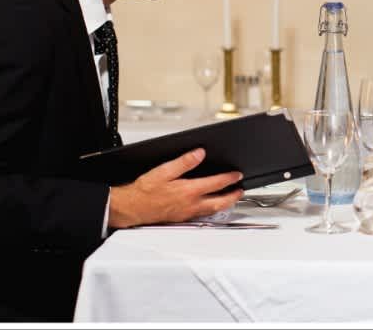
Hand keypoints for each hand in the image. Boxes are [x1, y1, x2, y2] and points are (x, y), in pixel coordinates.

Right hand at [108, 148, 243, 228]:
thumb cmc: (144, 191)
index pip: (216, 183)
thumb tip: (199, 153)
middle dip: (233, 196)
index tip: (238, 174)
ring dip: (225, 203)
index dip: (229, 178)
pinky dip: (211, 210)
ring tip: (231, 198)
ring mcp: (187, 213)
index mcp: (188, 191)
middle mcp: (191, 204)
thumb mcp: (163, 171)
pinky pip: (202, 215)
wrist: (131, 208)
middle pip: (219, 201)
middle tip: (240, 190)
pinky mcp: (181, 218)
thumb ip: (183, 162)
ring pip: (212, 210)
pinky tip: (211, 206)